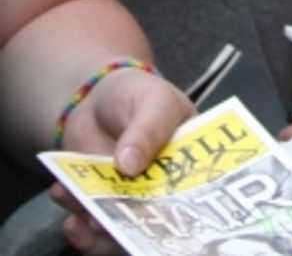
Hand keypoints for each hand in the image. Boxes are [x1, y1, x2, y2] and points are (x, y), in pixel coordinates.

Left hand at [52, 70, 194, 253]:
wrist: (95, 101)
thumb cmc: (137, 95)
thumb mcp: (151, 101)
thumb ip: (147, 129)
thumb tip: (131, 166)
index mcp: (189, 164)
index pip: (194, 195)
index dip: (183, 211)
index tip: (164, 218)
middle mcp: (163, 191)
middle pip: (155, 222)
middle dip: (131, 229)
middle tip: (107, 223)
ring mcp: (128, 202)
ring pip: (120, 231)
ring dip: (97, 231)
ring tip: (79, 217)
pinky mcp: (98, 207)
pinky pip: (91, 227)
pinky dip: (76, 223)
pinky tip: (62, 195)